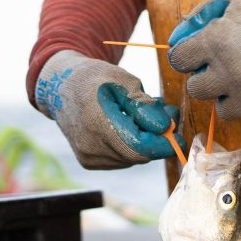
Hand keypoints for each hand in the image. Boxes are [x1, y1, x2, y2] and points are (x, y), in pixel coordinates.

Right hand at [34, 51, 186, 168]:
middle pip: (137, 154)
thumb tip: (166, 128)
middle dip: (157, 140)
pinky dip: (130, 147)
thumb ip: (146, 107)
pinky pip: (120, 160)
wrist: (60, 87)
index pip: (138, 146)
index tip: (180, 137)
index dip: (163, 144)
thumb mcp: (124, 81)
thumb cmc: (95, 78)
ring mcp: (88, 157)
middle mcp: (90, 146)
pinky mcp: (88, 162)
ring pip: (131, 159)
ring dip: (144, 142)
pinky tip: (128, 127)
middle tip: (168, 117)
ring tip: (146, 117)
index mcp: (97, 123)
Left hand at [167, 0, 240, 126]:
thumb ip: (198, 17)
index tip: (199, 51)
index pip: (179, 60)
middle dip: (206, 76)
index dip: (188, 54)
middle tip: (224, 64)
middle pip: (196, 90)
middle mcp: (231, 70)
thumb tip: (174, 42)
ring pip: (223, 110)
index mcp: (216, 40)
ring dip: (230, 95)